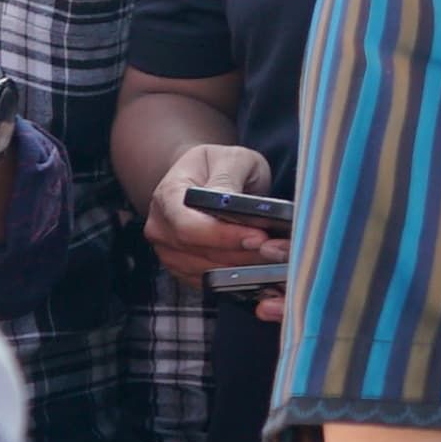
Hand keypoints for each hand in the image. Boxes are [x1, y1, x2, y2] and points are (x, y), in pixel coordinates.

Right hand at [147, 144, 288, 319]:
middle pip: (200, 253)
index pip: (189, 226)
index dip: (223, 236)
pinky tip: (263, 271)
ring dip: (244, 270)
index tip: (259, 237)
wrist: (204, 177)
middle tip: (279, 251)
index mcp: (167, 195)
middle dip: (243, 255)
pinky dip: (238, 279)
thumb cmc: (220, 164)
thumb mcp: (230, 158)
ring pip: (207, 272)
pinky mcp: (183, 268)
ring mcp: (169, 252)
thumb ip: (228, 177)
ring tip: (278, 260)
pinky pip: (210, 282)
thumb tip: (227, 201)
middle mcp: (161, 227)